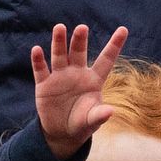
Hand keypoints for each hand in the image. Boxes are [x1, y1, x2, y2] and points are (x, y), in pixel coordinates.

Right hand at [27, 23, 127, 158]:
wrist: (62, 132)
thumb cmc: (82, 122)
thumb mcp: (92, 120)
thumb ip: (99, 115)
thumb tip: (110, 111)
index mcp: (93, 79)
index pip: (106, 59)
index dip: (114, 45)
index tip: (123, 30)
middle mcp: (76, 73)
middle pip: (78, 53)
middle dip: (80, 40)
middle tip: (82, 28)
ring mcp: (59, 76)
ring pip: (59, 56)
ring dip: (59, 42)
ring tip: (59, 28)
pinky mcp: (44, 84)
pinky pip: (41, 70)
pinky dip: (38, 60)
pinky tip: (37, 50)